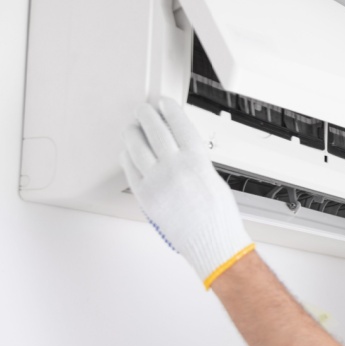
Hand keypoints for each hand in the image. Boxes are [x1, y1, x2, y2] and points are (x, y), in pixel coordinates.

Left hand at [121, 99, 254, 287]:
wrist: (211, 243)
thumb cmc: (218, 216)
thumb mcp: (213, 178)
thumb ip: (194, 160)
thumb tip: (178, 146)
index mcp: (197, 161)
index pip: (178, 124)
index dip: (169, 110)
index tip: (164, 103)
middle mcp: (174, 168)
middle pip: (154, 129)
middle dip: (147, 115)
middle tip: (144, 109)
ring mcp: (156, 181)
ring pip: (135, 145)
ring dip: (133, 132)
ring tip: (133, 127)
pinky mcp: (144, 195)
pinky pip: (129, 168)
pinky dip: (127, 156)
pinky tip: (128, 151)